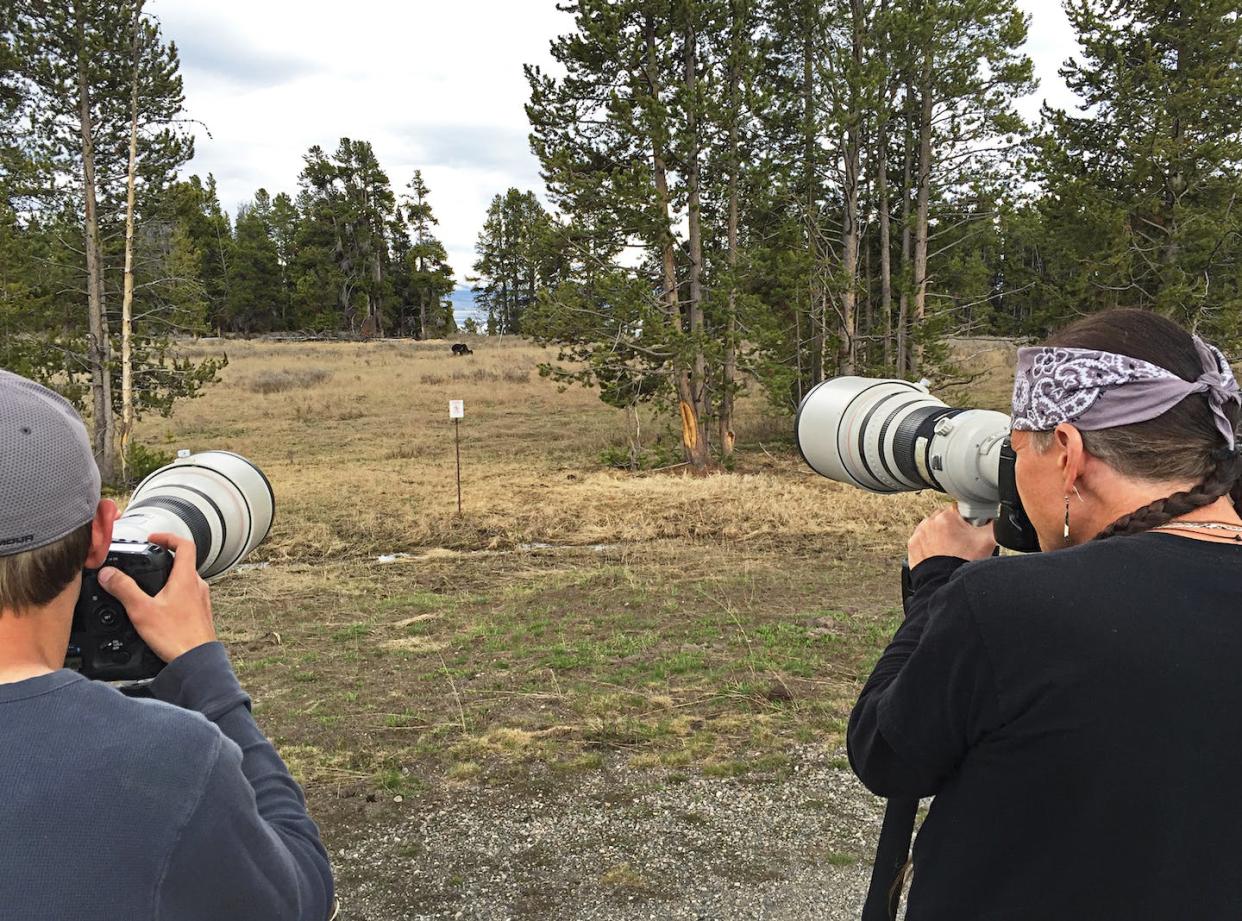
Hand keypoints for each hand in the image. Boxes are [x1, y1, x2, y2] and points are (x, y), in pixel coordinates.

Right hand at [98, 532, 216, 663]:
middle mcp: (197, 586)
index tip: (153, 538)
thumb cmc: (176, 637)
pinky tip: (160, 607)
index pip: (184, 544)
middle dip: (165, 558)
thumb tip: (109, 574)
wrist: (196, 661)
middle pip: (184, 562)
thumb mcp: (142, 610)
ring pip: (185, 580)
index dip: (168, 537)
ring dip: (169, 576)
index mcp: (186, 579)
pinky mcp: (199, 614)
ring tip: (150, 583)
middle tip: (148, 559)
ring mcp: (200, 600)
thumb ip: (124, 589)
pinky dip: (173, 593)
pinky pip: (187, 596)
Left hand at [908, 506, 997, 569]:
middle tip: (961, 542)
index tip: (970, 530)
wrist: (946, 583)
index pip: (961, 509)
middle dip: (954, 527)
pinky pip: (923, 539)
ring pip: (933, 528)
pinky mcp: (913, 545)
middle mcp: (930, 522)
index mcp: (947, 516)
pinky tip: (939, 552)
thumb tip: (998, 516)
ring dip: (941, 535)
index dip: (968, 520)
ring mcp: (919, 533)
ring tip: (950, 549)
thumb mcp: (988, 541)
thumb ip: (996, 524)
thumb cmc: (964, 563)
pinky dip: (930, 544)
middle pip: (946, 518)